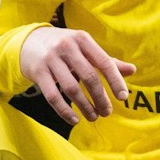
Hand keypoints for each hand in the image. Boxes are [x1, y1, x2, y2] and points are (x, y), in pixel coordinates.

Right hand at [19, 25, 133, 123]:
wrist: (27, 41)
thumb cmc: (64, 46)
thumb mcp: (85, 47)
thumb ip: (107, 60)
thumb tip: (132, 70)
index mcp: (83, 39)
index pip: (105, 62)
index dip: (115, 81)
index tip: (123, 97)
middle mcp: (67, 47)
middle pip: (89, 77)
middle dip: (100, 97)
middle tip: (107, 112)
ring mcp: (50, 59)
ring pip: (71, 88)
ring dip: (84, 106)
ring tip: (94, 117)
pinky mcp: (37, 72)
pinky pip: (52, 96)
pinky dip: (64, 110)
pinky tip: (75, 119)